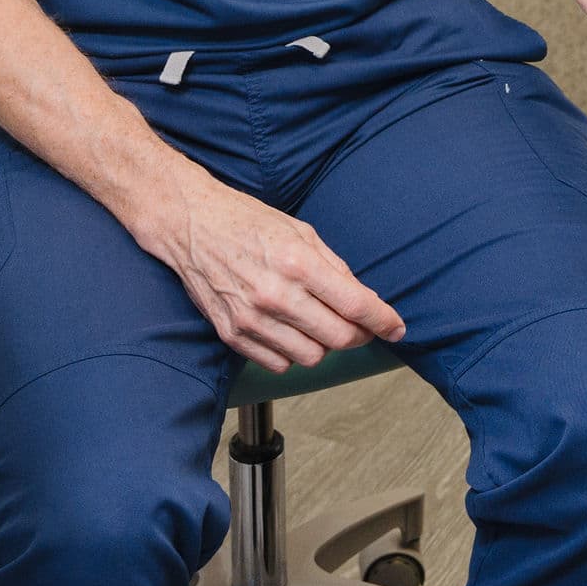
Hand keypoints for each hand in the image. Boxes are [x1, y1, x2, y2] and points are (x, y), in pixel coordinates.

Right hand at [136, 165, 405, 372]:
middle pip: (338, 339)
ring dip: (324, 345)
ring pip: (311, 357)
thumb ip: (334, 268)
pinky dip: (292, 353)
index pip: (356, 306)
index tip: (396, 328)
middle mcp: (276, 295)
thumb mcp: (300, 231)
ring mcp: (251, 319)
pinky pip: (278, 363)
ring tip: (318, 323)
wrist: (190, 224)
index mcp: (298, 263)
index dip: (384, 321)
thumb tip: (363, 300)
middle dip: (358, 335)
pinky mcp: (232, 334)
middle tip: (359, 326)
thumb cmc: (246, 221)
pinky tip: (290, 330)